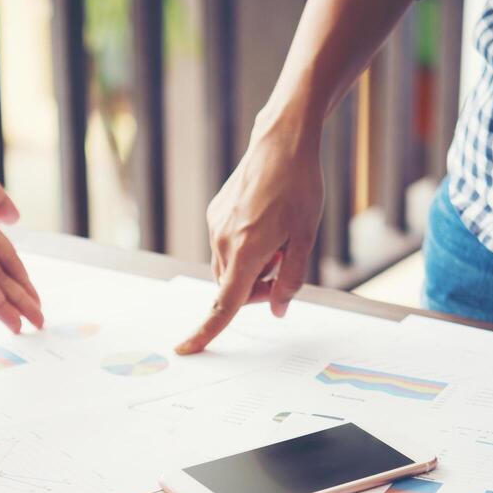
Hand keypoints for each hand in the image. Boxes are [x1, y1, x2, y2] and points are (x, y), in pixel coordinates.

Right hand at [176, 115, 323, 353]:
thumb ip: (290, 281)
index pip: (224, 305)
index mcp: (246, 253)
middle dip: (256, 289)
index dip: (206, 332)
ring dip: (251, 268)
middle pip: (232, 288)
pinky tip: (266, 223)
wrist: (281, 142)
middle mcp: (224, 242)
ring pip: (229, 268)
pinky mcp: (215, 214)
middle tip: (284, 266)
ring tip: (279, 239)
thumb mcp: (306, 238)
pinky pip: (226, 246)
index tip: (186, 350)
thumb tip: (277, 311)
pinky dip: (245, 248)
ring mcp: (216, 227)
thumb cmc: (299, 187)